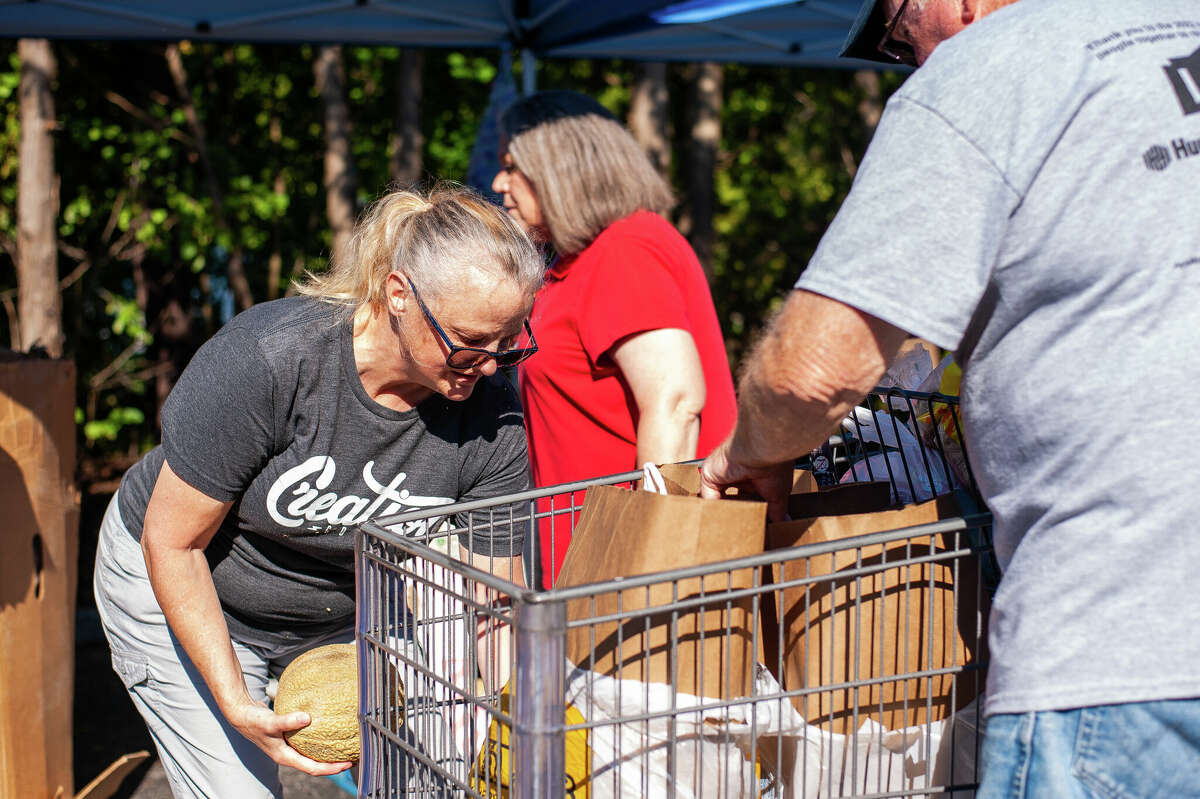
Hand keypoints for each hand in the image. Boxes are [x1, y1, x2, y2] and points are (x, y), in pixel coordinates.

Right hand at [225, 699, 354, 775]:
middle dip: (335, 763)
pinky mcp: (289, 737)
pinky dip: (321, 740)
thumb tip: (307, 718)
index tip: (348, 764)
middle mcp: (289, 754)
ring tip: (346, 746)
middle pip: (316, 764)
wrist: (242, 713)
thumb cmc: (254, 721)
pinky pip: (309, 742)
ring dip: (329, 753)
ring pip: (313, 754)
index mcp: (286, 757)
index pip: (313, 768)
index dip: (332, 768)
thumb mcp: (271, 722)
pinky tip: (330, 729)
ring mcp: (289, 747)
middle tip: (354, 758)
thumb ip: (288, 721)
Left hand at [699, 438, 793, 521]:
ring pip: (717, 499)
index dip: (748, 511)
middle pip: (730, 500)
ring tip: (727, 530)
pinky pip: (706, 497)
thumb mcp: (778, 495)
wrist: (762, 450)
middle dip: (733, 514)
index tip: (750, 526)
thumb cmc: (775, 465)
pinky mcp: (709, 476)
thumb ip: (776, 512)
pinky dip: (711, 510)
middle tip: (737, 531)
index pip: (747, 498)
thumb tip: (782, 524)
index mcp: (753, 476)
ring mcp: (721, 475)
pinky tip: (718, 521)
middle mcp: (736, 474)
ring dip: (721, 513)